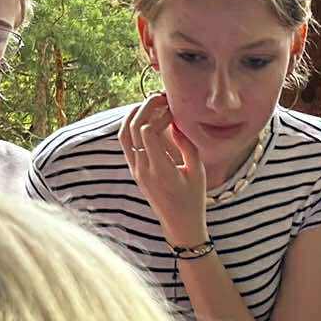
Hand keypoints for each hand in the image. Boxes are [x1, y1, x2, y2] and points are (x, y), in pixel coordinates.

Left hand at [122, 94, 207, 246]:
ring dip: (134, 114)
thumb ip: (187, 145)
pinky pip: (125, 143)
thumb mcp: (197, 171)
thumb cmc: (193, 198)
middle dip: (146, 108)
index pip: (147, 132)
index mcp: (160, 170)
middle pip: (134, 128)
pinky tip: (143, 117)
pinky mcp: (134, 170)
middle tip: (160, 98)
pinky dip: (130, 126)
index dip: (160, 115)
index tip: (174, 111)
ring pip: (124, 134)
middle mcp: (143, 169)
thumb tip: (176, 122)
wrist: (179, 223)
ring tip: (148, 103)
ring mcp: (135, 169)